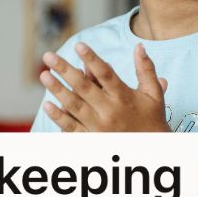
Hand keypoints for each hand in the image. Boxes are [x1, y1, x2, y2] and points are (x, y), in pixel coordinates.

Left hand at [39, 43, 169, 131]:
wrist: (151, 151)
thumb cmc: (152, 119)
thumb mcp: (153, 94)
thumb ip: (146, 69)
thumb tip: (139, 45)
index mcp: (124, 97)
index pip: (105, 74)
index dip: (91, 58)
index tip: (78, 45)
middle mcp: (110, 111)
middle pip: (84, 87)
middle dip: (64, 70)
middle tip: (48, 56)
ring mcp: (99, 127)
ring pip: (74, 106)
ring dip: (58, 90)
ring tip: (44, 75)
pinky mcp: (92, 140)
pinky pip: (72, 128)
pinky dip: (59, 118)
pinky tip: (47, 106)